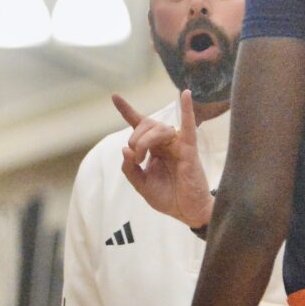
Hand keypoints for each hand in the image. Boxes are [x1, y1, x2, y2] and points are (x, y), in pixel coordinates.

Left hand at [112, 90, 212, 228]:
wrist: (186, 211)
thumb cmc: (167, 197)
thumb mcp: (141, 185)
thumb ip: (129, 169)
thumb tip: (125, 149)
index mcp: (153, 148)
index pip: (138, 124)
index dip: (126, 110)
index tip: (115, 96)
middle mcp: (165, 143)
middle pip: (146, 124)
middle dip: (135, 139)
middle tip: (135, 158)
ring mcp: (177, 144)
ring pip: (158, 128)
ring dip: (144, 141)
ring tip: (142, 158)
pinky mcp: (188, 150)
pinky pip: (189, 127)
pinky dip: (187, 110)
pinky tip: (185, 94)